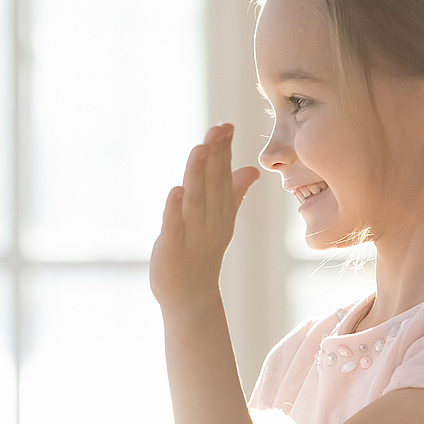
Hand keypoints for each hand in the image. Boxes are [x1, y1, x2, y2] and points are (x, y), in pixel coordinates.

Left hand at [150, 123, 261, 312]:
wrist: (190, 297)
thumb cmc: (202, 254)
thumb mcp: (221, 221)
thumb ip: (233, 193)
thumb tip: (251, 169)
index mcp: (222, 213)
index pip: (224, 178)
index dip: (224, 152)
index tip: (226, 126)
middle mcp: (211, 222)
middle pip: (213, 185)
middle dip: (215, 156)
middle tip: (218, 129)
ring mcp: (192, 236)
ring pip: (195, 202)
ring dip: (197, 175)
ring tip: (199, 149)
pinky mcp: (172, 250)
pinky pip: (174, 228)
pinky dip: (174, 210)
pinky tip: (175, 190)